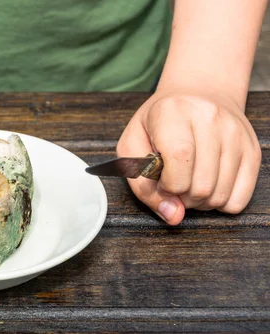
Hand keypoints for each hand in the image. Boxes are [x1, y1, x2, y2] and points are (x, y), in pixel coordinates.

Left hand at [117, 90, 260, 224]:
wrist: (198, 93)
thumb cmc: (157, 123)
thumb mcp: (133, 145)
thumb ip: (142, 184)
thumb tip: (173, 216)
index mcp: (173, 111)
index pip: (179, 158)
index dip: (168, 184)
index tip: (161, 181)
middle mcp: (210, 118)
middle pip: (201, 185)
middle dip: (182, 197)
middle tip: (174, 183)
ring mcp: (236, 134)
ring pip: (220, 195)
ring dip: (200, 202)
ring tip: (189, 183)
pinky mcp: (253, 150)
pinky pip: (240, 199)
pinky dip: (220, 203)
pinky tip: (208, 185)